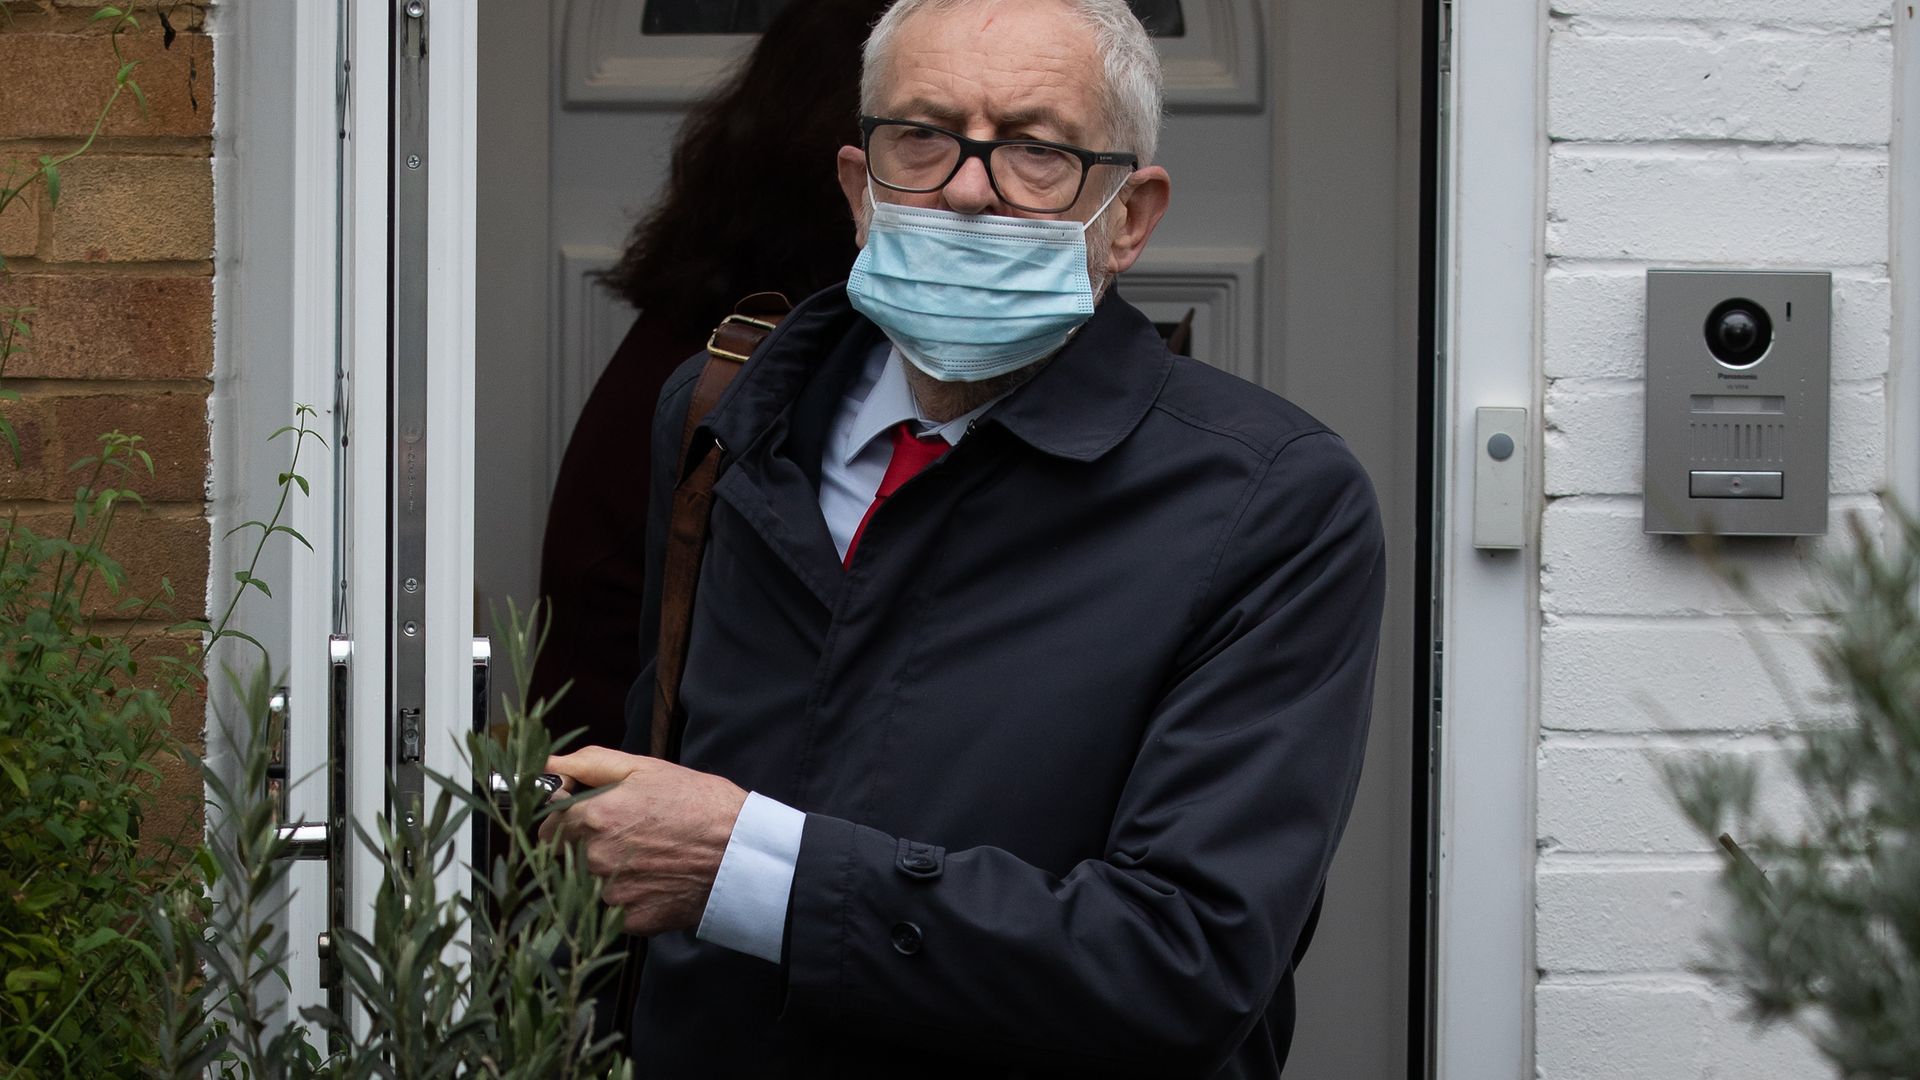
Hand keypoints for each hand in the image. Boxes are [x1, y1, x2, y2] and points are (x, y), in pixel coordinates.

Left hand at [539, 746, 747, 935]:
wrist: (742, 853)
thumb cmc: (699, 803)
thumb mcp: (645, 768)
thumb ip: (589, 763)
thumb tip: (546, 763)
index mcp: (593, 817)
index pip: (549, 824)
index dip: (566, 819)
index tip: (587, 817)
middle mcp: (594, 858)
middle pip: (566, 855)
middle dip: (585, 846)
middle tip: (628, 837)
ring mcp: (611, 894)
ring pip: (589, 885)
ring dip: (607, 874)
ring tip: (648, 859)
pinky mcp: (631, 921)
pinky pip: (614, 910)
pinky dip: (630, 898)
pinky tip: (657, 881)